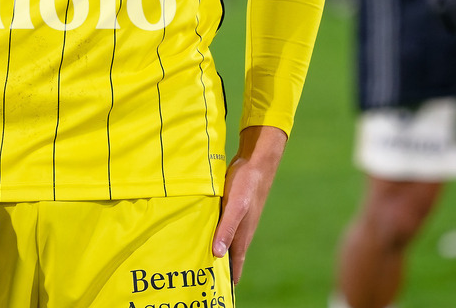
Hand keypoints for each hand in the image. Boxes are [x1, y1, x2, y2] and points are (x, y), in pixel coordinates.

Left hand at [212, 125, 286, 283]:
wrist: (256, 161)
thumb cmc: (247, 184)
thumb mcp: (236, 206)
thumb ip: (227, 228)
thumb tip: (218, 254)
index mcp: (242, 236)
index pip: (235, 266)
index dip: (228, 280)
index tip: (217, 293)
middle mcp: (240, 231)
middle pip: (229, 257)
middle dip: (218, 269)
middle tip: (202, 280)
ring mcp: (237, 220)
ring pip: (224, 242)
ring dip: (214, 251)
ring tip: (199, 260)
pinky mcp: (231, 208)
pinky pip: (221, 227)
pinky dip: (213, 233)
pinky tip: (202, 231)